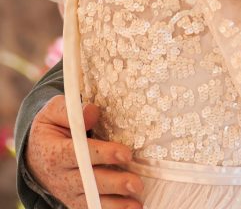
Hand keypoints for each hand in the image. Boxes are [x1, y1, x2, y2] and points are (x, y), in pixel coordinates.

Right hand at [25, 96, 142, 208]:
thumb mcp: (53, 112)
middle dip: (114, 184)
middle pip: (89, 183)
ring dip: (115, 205)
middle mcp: (61, 176)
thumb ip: (70, 111)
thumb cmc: (50, 128)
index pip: (79, 155)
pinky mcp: (75, 201)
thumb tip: (92, 113)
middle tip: (136, 184)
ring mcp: (68, 192)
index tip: (125, 153)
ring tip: (136, 204)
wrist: (35, 154)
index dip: (102, 154)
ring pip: (91, 201)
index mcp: (55, 152)